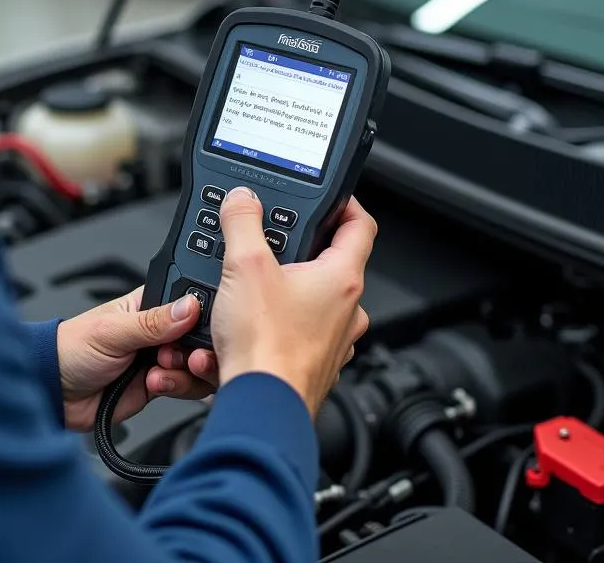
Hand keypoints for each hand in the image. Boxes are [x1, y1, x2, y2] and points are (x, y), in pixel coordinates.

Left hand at [55, 286, 218, 431]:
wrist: (55, 393)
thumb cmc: (73, 348)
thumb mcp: (113, 330)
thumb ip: (152, 322)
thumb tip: (189, 306)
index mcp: (151, 305)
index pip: (190, 304)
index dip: (201, 317)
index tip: (199, 328)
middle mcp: (161, 331)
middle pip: (200, 338)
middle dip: (196, 350)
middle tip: (178, 355)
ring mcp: (161, 359)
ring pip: (197, 365)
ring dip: (184, 371)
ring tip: (160, 371)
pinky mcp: (160, 385)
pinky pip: (186, 388)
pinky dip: (177, 388)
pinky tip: (153, 385)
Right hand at [209, 188, 375, 418]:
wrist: (261, 407)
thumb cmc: (266, 347)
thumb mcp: (245, 266)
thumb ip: (243, 223)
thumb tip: (243, 200)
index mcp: (342, 278)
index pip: (360, 225)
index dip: (345, 204)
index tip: (331, 198)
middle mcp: (348, 310)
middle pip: (334, 263)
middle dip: (302, 251)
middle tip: (274, 244)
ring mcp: (335, 341)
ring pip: (317, 301)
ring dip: (289, 290)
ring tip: (254, 288)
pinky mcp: (315, 365)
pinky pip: (302, 333)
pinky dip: (280, 324)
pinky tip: (251, 325)